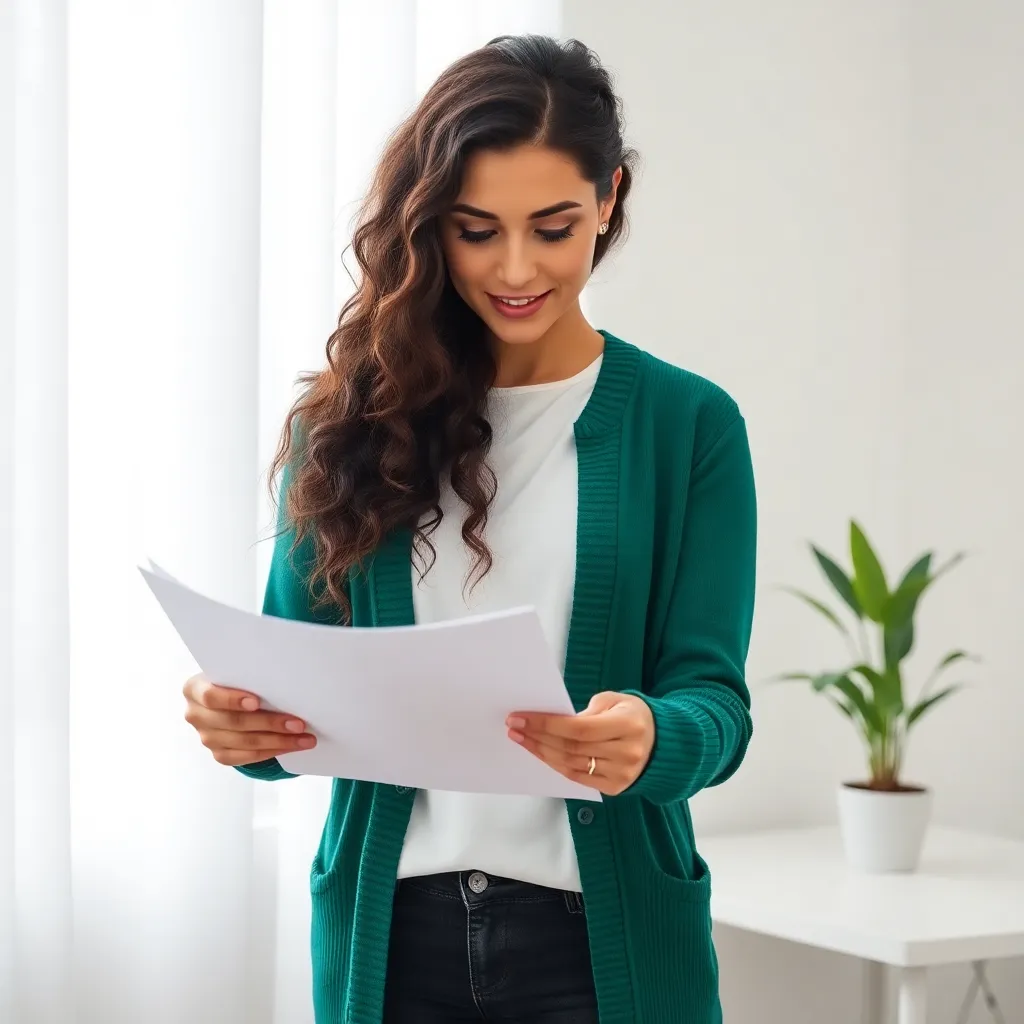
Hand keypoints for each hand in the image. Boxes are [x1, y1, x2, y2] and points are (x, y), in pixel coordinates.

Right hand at [182, 673, 316, 766]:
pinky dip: (272, 751)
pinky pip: (247, 757)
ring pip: (245, 743)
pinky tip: (291, 746)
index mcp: (194, 689)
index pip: (210, 696)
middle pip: (234, 722)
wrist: (227, 699)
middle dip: (270, 723)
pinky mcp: (220, 754)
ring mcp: (207, 738)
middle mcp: (195, 715)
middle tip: (298, 723)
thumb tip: (285, 678)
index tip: (257, 702)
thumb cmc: (236, 680)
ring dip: (279, 741)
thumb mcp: (235, 672)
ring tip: (304, 738)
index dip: (233, 700)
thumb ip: (247, 675)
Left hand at [507, 691, 654, 796]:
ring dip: (541, 752)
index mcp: (628, 725)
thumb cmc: (633, 715)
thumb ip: (587, 711)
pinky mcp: (616, 787)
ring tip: (522, 739)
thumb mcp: (615, 700)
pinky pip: (577, 777)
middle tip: (514, 727)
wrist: (663, 742)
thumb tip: (554, 723)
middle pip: (571, 748)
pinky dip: (555, 764)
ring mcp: (622, 774)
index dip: (546, 724)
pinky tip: (541, 752)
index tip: (520, 718)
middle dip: (537, 737)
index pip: (579, 729)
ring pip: (570, 765)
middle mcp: (627, 753)